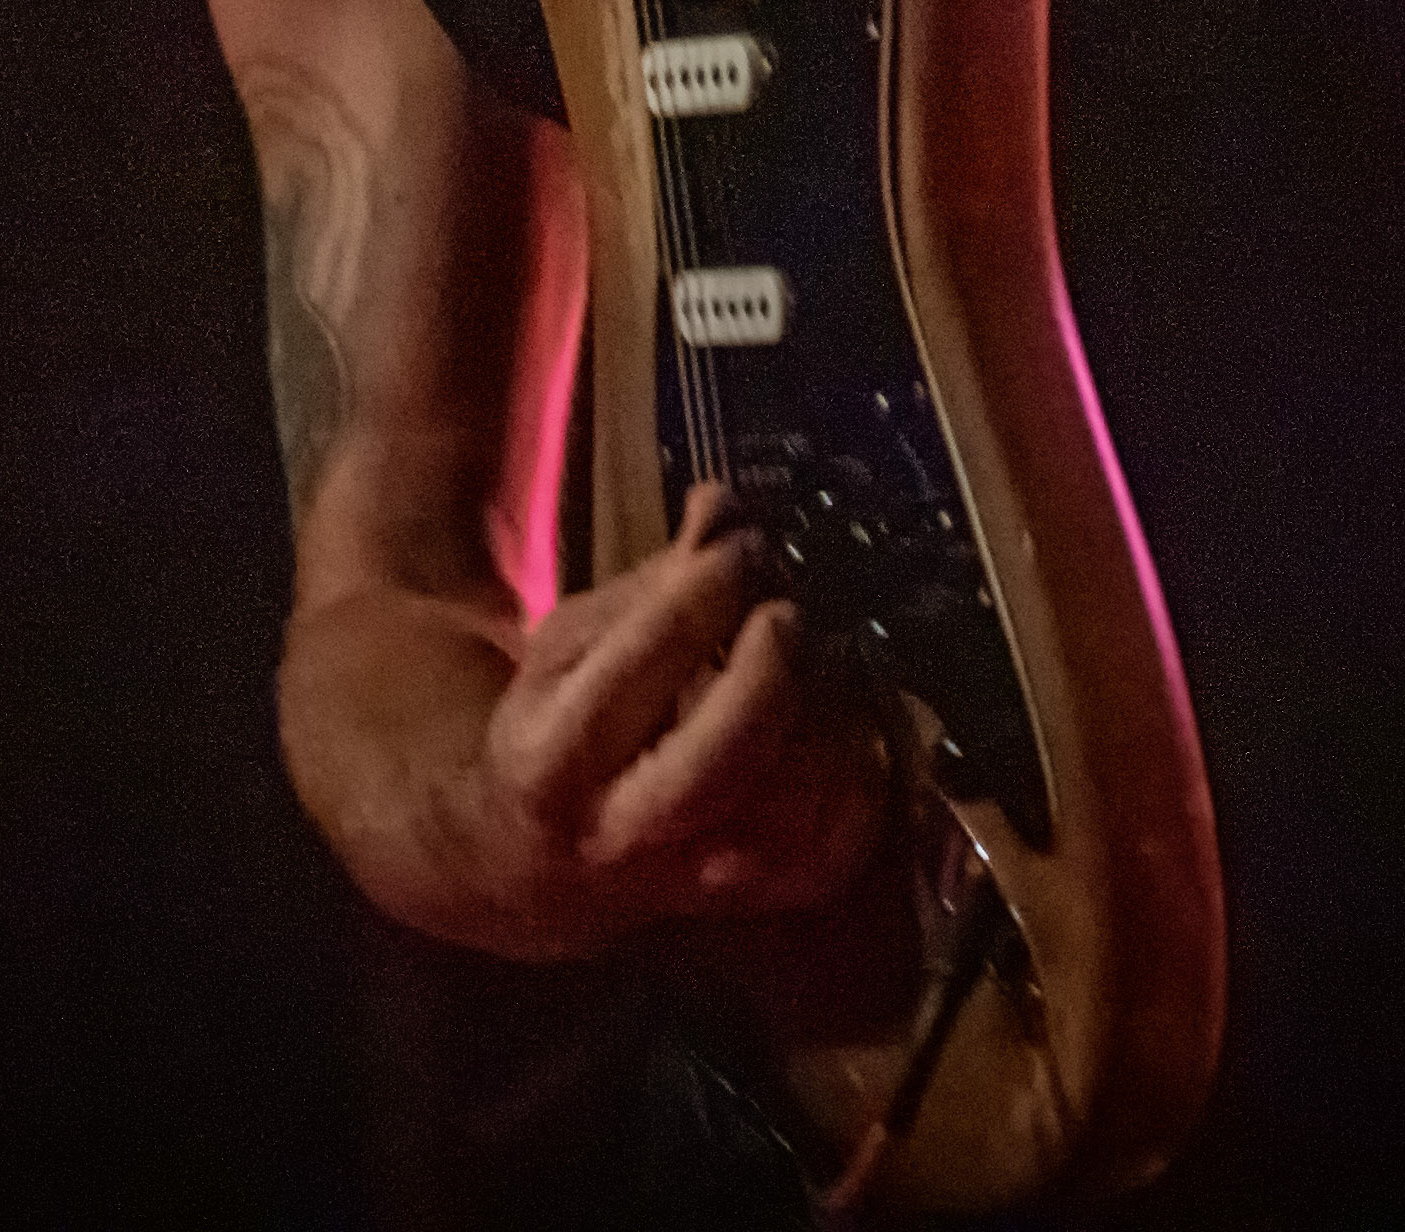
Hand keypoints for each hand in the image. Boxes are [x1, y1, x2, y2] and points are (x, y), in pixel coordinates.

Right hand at [470, 481, 888, 944]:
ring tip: (818, 650)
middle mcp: (628, 833)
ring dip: (824, 706)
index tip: (736, 546)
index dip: (699, 597)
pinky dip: (860, 770)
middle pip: (725, 756)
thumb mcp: (571, 648)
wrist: (544, 868)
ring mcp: (702, 877)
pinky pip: (838, 841)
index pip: (639, 671)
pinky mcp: (762, 899)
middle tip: (786, 609)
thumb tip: (723, 505)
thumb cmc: (559, 732)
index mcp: (556, 759)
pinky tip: (843, 714)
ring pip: (794, 801)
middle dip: (770, 666)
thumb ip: (652, 583)